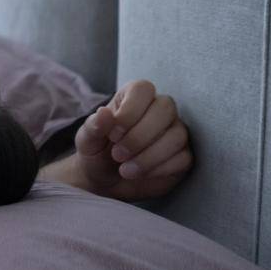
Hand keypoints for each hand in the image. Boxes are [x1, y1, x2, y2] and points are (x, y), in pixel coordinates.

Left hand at [69, 80, 193, 201]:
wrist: (104, 180)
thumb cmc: (97, 152)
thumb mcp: (87, 140)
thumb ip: (94, 126)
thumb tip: (104, 113)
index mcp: (133, 98)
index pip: (143, 89)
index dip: (129, 111)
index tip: (112, 134)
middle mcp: (158, 110)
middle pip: (166, 108)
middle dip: (140, 135)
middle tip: (117, 154)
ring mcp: (174, 132)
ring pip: (177, 135)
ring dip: (149, 156)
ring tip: (125, 170)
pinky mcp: (182, 156)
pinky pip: (183, 158)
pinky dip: (159, 169)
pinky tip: (139, 174)